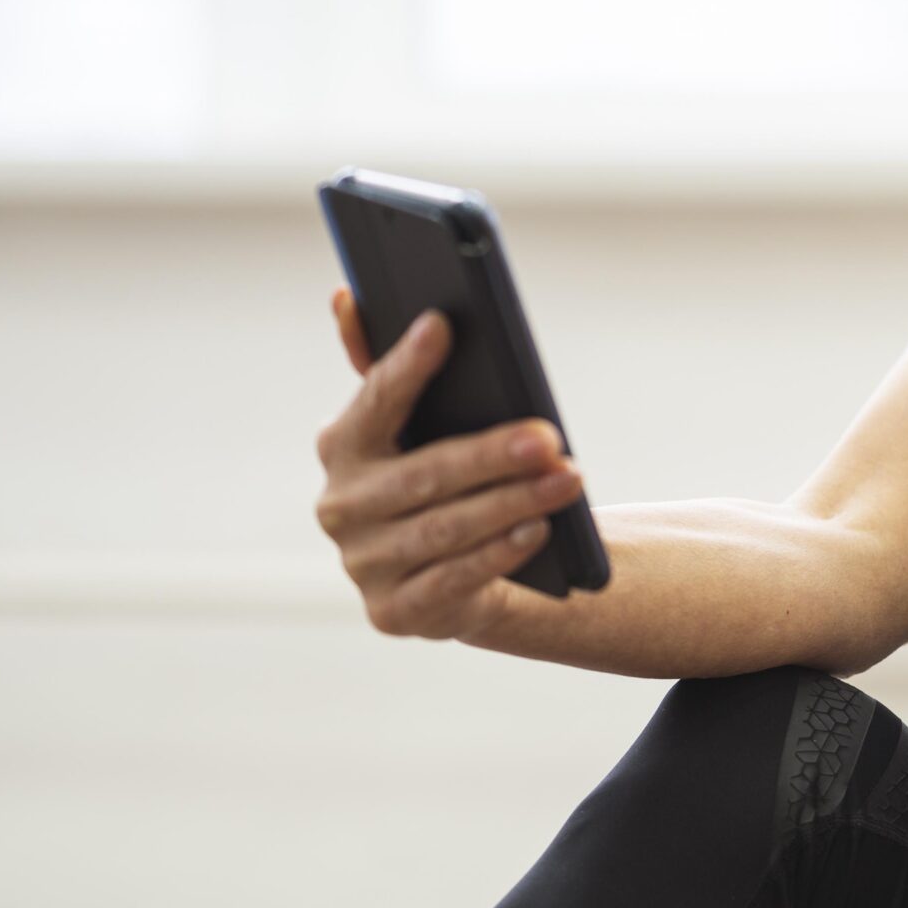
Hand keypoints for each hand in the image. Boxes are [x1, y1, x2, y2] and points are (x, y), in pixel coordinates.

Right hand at [313, 290, 581, 638]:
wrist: (451, 576)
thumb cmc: (438, 477)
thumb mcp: (417, 425)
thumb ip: (385, 365)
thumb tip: (347, 295)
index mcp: (342, 446)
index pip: (375, 401)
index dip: (407, 365)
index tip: (444, 325)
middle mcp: (341, 507)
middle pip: (423, 475)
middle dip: (491, 455)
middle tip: (548, 436)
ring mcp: (363, 564)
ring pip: (445, 529)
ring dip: (511, 503)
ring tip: (566, 480)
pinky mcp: (394, 612)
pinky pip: (453, 579)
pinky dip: (499, 553)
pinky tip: (539, 529)